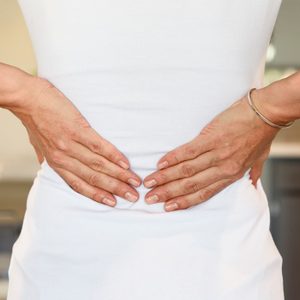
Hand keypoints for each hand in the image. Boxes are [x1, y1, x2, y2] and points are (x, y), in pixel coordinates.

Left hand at [10, 76, 141, 206]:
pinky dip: (113, 156)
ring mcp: (70, 144)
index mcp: (56, 163)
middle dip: (115, 189)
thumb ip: (44, 156)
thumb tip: (45, 163)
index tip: (113, 202)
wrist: (26, 97)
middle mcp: (64, 158)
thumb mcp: (37, 143)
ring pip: (99, 165)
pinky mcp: (77, 129)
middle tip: (133, 196)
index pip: (79, 185)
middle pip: (94, 178)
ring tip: (134, 181)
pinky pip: (99, 146)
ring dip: (119, 175)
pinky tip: (125, 163)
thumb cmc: (33, 119)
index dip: (98, 195)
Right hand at [143, 93, 279, 211]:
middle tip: (150, 198)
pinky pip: (188, 151)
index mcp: (232, 175)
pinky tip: (160, 164)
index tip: (168, 207)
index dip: (184, 202)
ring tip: (150, 183)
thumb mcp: (260, 159)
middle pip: (190, 185)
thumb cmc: (262, 135)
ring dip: (165, 178)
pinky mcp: (211, 138)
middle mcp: (223, 168)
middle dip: (168, 193)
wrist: (267, 112)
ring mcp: (216, 153)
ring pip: (186, 170)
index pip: (204, 194)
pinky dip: (173, 158)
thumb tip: (253, 184)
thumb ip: (254, 173)